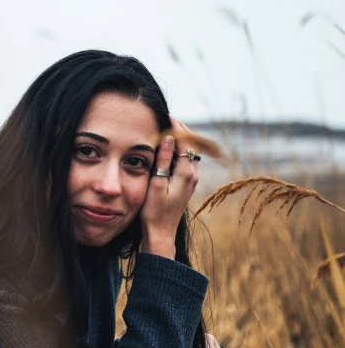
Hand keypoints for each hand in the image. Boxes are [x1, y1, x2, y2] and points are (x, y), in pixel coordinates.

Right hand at [140, 117, 199, 256]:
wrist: (161, 232)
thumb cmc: (154, 211)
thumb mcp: (156, 184)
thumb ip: (164, 161)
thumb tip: (169, 139)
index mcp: (186, 173)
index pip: (184, 142)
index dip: (176, 127)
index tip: (166, 115)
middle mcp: (193, 175)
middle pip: (191, 144)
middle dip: (181, 129)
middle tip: (167, 117)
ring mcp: (192, 180)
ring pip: (191, 152)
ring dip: (182, 139)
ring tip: (168, 128)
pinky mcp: (188, 184)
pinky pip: (188, 160)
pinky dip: (181, 149)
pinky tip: (170, 147)